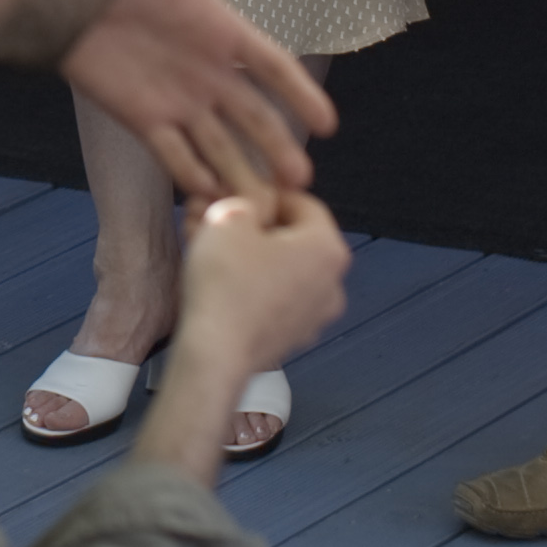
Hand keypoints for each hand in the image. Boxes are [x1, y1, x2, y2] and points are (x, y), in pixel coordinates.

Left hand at [60, 0, 332, 204]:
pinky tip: (207, 194)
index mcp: (222, 31)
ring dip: (241, 171)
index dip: (299, 93)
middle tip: (300, 181)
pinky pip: (171, 151)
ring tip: (262, 204)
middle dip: (277, 147)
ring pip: (218, 144)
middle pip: (253, 117)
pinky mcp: (139, 115)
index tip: (326, 123)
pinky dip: (189, 173)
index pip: (273, 68)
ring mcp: (175, 98)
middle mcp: (207, 72)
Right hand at [177, 189, 351, 389]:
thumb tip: (251, 206)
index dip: (266, 194)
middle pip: (294, 239)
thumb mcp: (229, 217)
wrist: (216, 352)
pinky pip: (276, 298)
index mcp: (327, 248)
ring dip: (252, 257)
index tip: (242, 195)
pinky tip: (222, 282)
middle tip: (223, 223)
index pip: (303, 202)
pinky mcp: (293, 336)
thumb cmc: (227, 287)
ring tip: (214, 250)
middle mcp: (332, 283)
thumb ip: (247, 200)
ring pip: (282, 270)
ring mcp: (315, 315)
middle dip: (257, 228)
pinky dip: (254, 286)